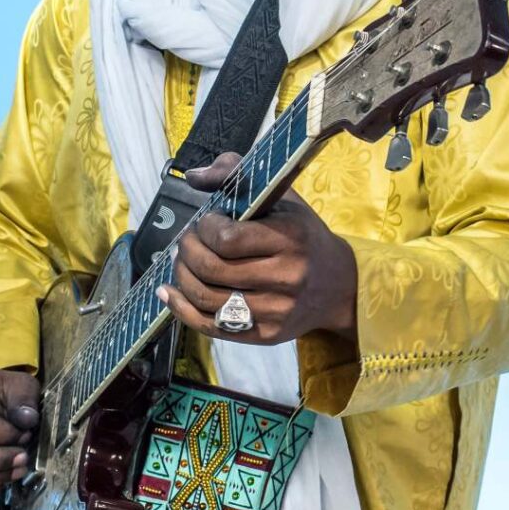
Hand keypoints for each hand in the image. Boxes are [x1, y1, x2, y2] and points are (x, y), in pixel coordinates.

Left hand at [156, 152, 357, 345]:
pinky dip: (181, 310)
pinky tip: (169, 293)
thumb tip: (193, 176)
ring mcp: (275, 311)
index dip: (204, 229)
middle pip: (212, 270)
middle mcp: (285, 277)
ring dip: (182, 277)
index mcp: (289, 238)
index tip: (205, 221)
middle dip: (187, 251)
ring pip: (207, 299)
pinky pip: (211, 327)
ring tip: (181, 262)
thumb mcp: (281, 197)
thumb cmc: (304, 235)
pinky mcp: (265, 335)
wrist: (339, 285)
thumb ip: (236, 174)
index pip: (228, 239)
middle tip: (185, 241)